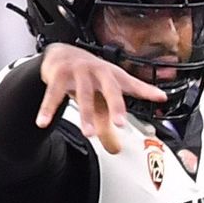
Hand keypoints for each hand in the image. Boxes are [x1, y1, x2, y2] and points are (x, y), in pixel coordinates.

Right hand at [37, 45, 165, 153]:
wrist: (61, 53)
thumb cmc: (88, 75)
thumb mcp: (100, 95)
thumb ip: (108, 122)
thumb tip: (116, 149)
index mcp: (111, 75)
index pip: (131, 84)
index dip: (146, 90)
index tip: (160, 97)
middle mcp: (97, 71)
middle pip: (109, 88)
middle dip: (115, 105)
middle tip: (119, 123)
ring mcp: (78, 71)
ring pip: (83, 95)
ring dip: (85, 115)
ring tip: (88, 133)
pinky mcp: (58, 74)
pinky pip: (53, 94)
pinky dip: (48, 109)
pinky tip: (43, 122)